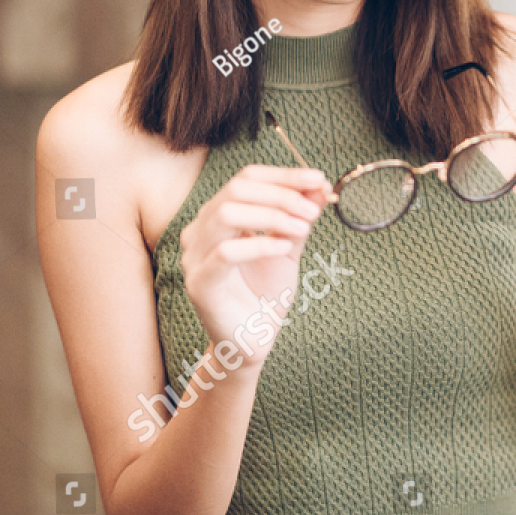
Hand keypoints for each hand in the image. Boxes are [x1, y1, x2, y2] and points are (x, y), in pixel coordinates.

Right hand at [177, 165, 329, 365]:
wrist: (254, 339)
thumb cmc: (267, 292)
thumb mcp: (289, 247)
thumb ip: (300, 217)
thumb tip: (320, 186)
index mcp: (218, 216)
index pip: (246, 178)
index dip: (283, 175)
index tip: (319, 179)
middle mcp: (201, 231)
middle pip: (236, 190)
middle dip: (281, 194)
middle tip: (313, 209)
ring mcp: (195, 256)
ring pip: (227, 214)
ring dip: (273, 215)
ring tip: (304, 228)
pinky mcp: (199, 283)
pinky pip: (226, 253)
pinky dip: (260, 245)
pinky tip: (285, 248)